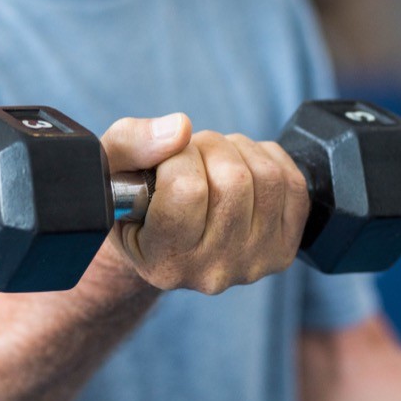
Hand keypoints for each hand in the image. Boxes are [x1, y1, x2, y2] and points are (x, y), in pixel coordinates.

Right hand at [100, 115, 310, 294]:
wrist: (159, 237)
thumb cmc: (130, 197)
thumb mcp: (108, 168)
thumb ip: (132, 143)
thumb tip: (181, 128)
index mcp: (163, 261)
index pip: (187, 190)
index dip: (176, 157)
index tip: (163, 163)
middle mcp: (210, 272)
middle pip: (234, 181)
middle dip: (209, 148)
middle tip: (189, 156)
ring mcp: (253, 264)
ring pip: (266, 178)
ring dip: (237, 150)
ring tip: (211, 161)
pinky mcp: (283, 251)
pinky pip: (293, 184)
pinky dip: (267, 159)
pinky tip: (241, 167)